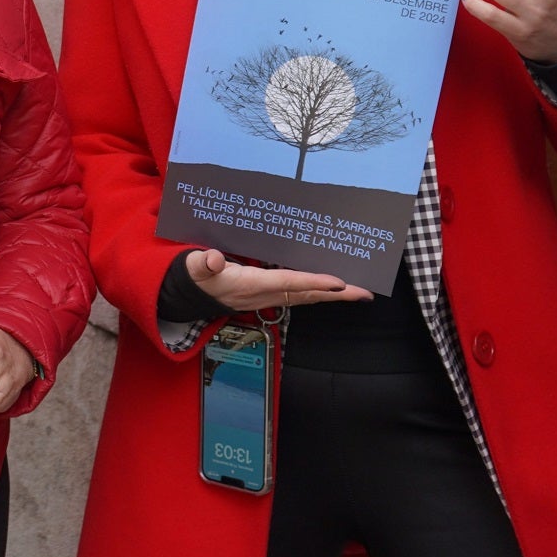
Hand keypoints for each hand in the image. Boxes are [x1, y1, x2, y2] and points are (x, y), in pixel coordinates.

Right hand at [187, 250, 370, 310]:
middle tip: (364, 293)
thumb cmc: (197, 277)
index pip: (287, 283)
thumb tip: (212, 259)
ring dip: (333, 294)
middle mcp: (265, 294)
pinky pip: (301, 293)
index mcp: (250, 284)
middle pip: (307, 295)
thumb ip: (203, 263)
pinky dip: (320, 291)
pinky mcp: (270, 294)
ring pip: (307, 296)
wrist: (192, 294)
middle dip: (336, 294)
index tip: (338, 282)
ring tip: (358, 291)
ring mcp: (269, 296)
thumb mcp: (195, 268)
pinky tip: (333, 286)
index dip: (313, 282)